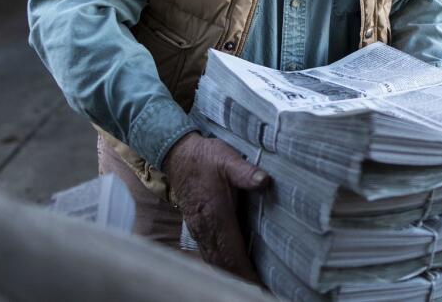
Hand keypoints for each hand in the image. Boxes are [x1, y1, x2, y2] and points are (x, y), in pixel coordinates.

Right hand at [162, 132, 270, 281]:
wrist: (177, 154)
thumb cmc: (204, 157)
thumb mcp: (227, 159)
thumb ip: (245, 172)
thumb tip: (265, 181)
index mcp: (215, 214)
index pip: (231, 252)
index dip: (245, 271)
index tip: (258, 284)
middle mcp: (205, 227)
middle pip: (222, 263)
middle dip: (240, 278)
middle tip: (259, 288)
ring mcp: (198, 228)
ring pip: (214, 260)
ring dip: (230, 273)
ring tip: (249, 282)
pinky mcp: (196, 227)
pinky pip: (208, 252)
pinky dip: (220, 264)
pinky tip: (231, 268)